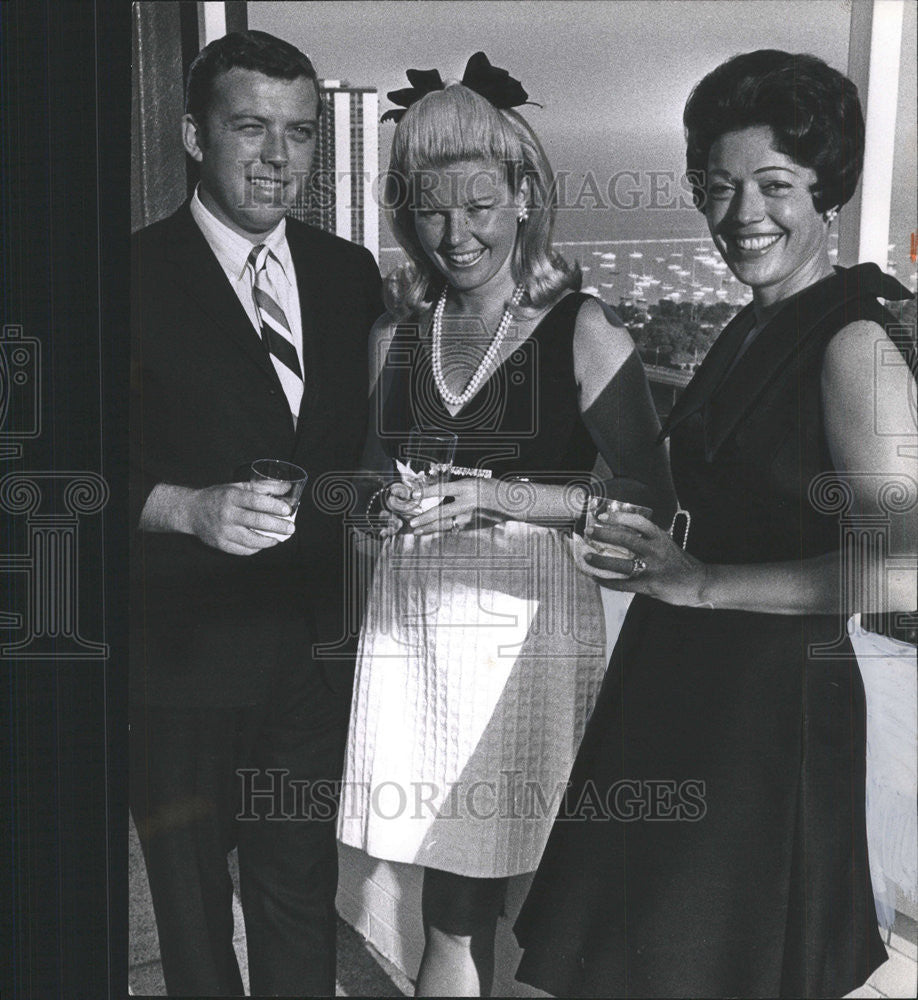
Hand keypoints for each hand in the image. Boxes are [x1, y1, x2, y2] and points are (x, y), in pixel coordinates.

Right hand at [186, 481, 294, 553]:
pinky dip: (257, 547)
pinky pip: (244, 550)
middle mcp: (226, 514)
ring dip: (269, 540)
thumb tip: (287, 487)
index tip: (287, 510)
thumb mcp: (238, 487)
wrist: (192, 511)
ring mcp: (223, 531)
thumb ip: (263, 487)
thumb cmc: (219, 497)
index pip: (256, 501)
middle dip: (277, 526)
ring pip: (252, 540)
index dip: (274, 506)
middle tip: (291, 528)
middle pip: (257, 522)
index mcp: (231, 497)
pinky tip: (264, 542)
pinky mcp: (221, 544)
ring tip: (280, 537)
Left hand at [405, 476, 501, 534]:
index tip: (413, 494)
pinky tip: (432, 530)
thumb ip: (456, 489)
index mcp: (467, 487)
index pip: (442, 489)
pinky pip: (453, 527)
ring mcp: (470, 516)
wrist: (510, 503)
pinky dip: (441, 529)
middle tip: (412, 522)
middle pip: (441, 512)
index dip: (426, 492)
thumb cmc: (490, 489)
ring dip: (430, 528)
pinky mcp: (472, 525)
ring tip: (417, 531)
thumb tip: (437, 495)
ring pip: (445, 524)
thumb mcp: (473, 482)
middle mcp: (467, 503)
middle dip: (425, 518)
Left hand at [575, 510, 708, 605]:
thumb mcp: (665, 544)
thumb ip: (646, 539)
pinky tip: (597, 578)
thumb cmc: (677, 562)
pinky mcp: (649, 585)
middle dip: (603, 534)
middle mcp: (655, 550)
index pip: (637, 521)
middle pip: (625, 539)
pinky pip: (623, 584)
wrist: (698, 582)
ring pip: (620, 563)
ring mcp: (652, 568)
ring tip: (586, 557)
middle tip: (588, 531)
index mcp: (659, 536)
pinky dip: (607, 581)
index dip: (619, 517)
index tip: (603, 516)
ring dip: (600, 561)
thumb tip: (618, 533)